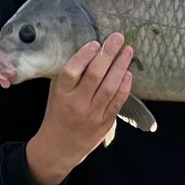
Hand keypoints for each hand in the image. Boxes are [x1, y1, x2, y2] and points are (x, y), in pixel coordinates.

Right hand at [25, 33, 133, 184]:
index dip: (84, 56)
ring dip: (120, 67)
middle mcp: (77, 104)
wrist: (59, 147)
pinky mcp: (105, 123)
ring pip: (109, 88)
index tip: (95, 43)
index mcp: (61, 94)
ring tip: (128, 51)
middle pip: (95, 76)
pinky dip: (124, 87)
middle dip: (108, 54)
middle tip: (118, 37)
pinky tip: (128, 73)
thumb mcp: (55, 93)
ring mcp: (92, 114)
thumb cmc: (57, 114)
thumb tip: (89, 52)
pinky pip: (117, 102)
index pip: (72, 72)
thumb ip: (69, 76)